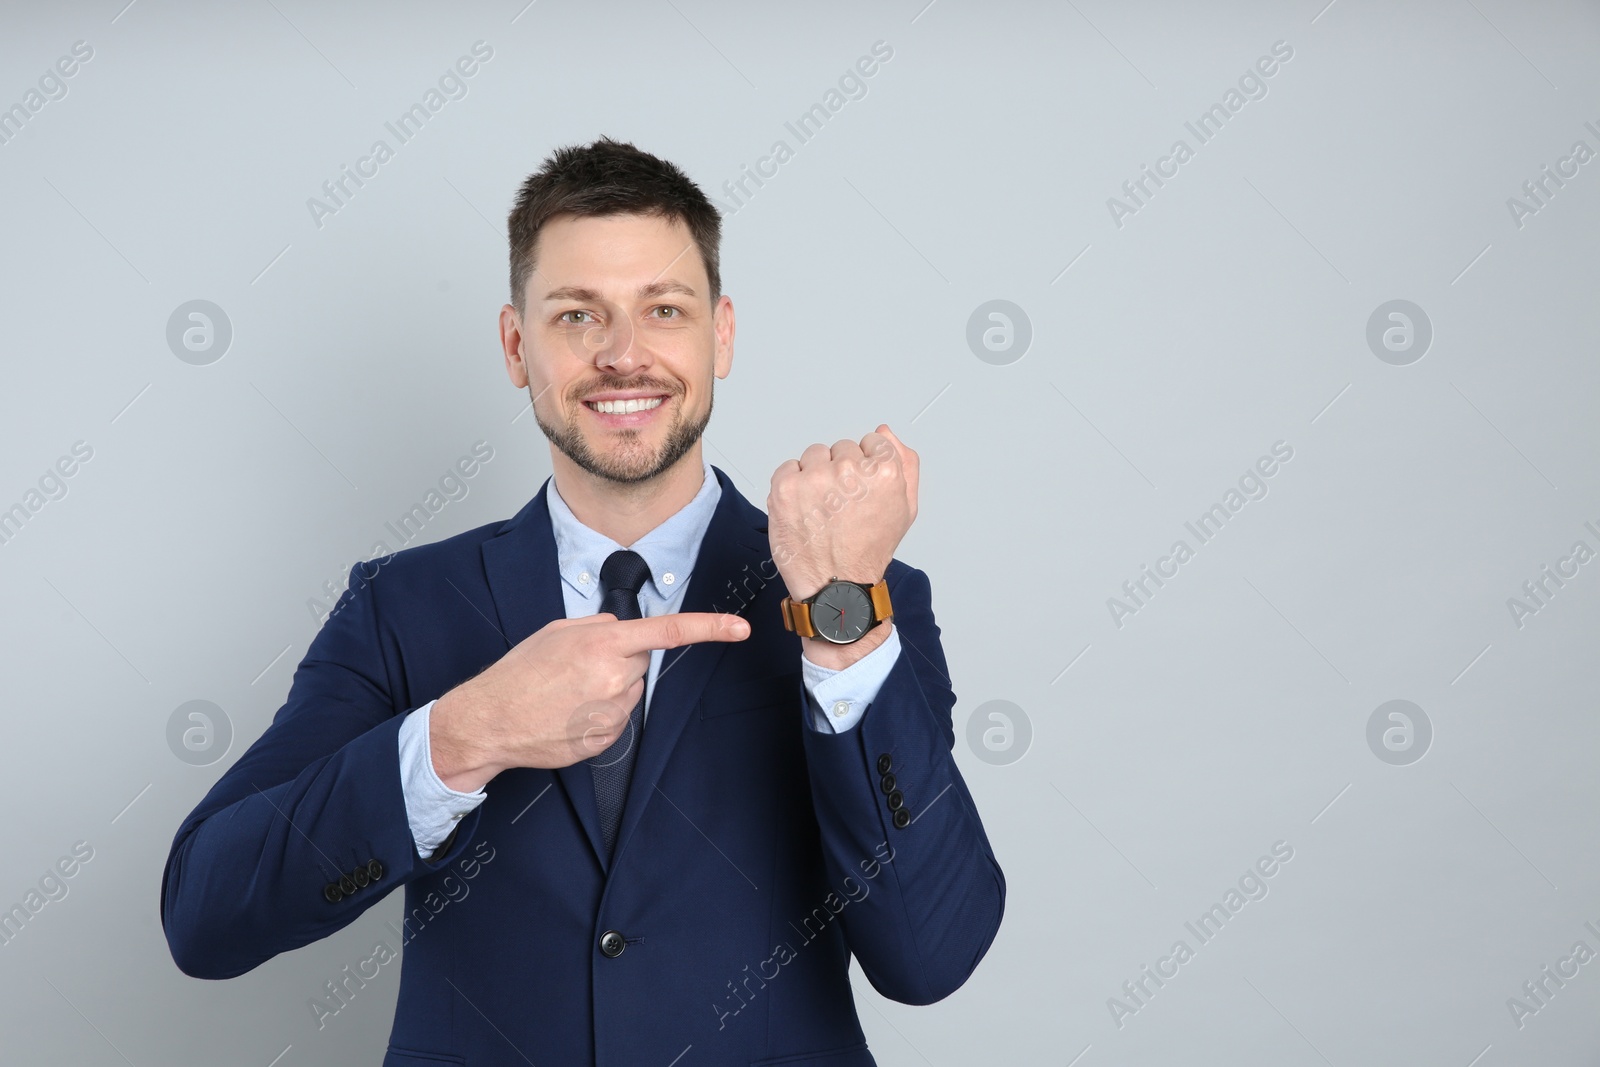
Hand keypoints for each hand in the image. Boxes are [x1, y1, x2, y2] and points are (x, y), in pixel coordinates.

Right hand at [430, 611, 749, 790]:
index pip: (668, 632)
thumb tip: (623, 630)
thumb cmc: (519, 674)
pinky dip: (598, 714)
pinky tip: (567, 714)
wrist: (490, 721)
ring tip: (566, 694)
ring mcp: (612, 712)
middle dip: (617, 662)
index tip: (739, 628)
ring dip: (607, 690)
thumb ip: (597, 626)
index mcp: (604, 644)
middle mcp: (614, 678)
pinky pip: (616, 718)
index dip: (709, 628)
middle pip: (638, 663)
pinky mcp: (606, 739)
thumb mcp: (556, 631)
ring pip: (628, 692)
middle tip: (575, 670)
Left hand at [767, 424, 917, 600]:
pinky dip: (793, 486)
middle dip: (841, 471)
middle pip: (841, 448)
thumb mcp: (905, 508)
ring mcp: (815, 478)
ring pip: (814, 455)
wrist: (836, 586)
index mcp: (883, 471)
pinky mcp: (785, 487)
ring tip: (822, 508)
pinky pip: (788, 468)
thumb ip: (904, 463)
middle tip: (841, 505)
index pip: (871, 441)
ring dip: (816, 476)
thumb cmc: (868, 550)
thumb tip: (884, 432)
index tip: (861, 490)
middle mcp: (849, 470)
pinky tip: (804, 509)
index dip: (866, 467)